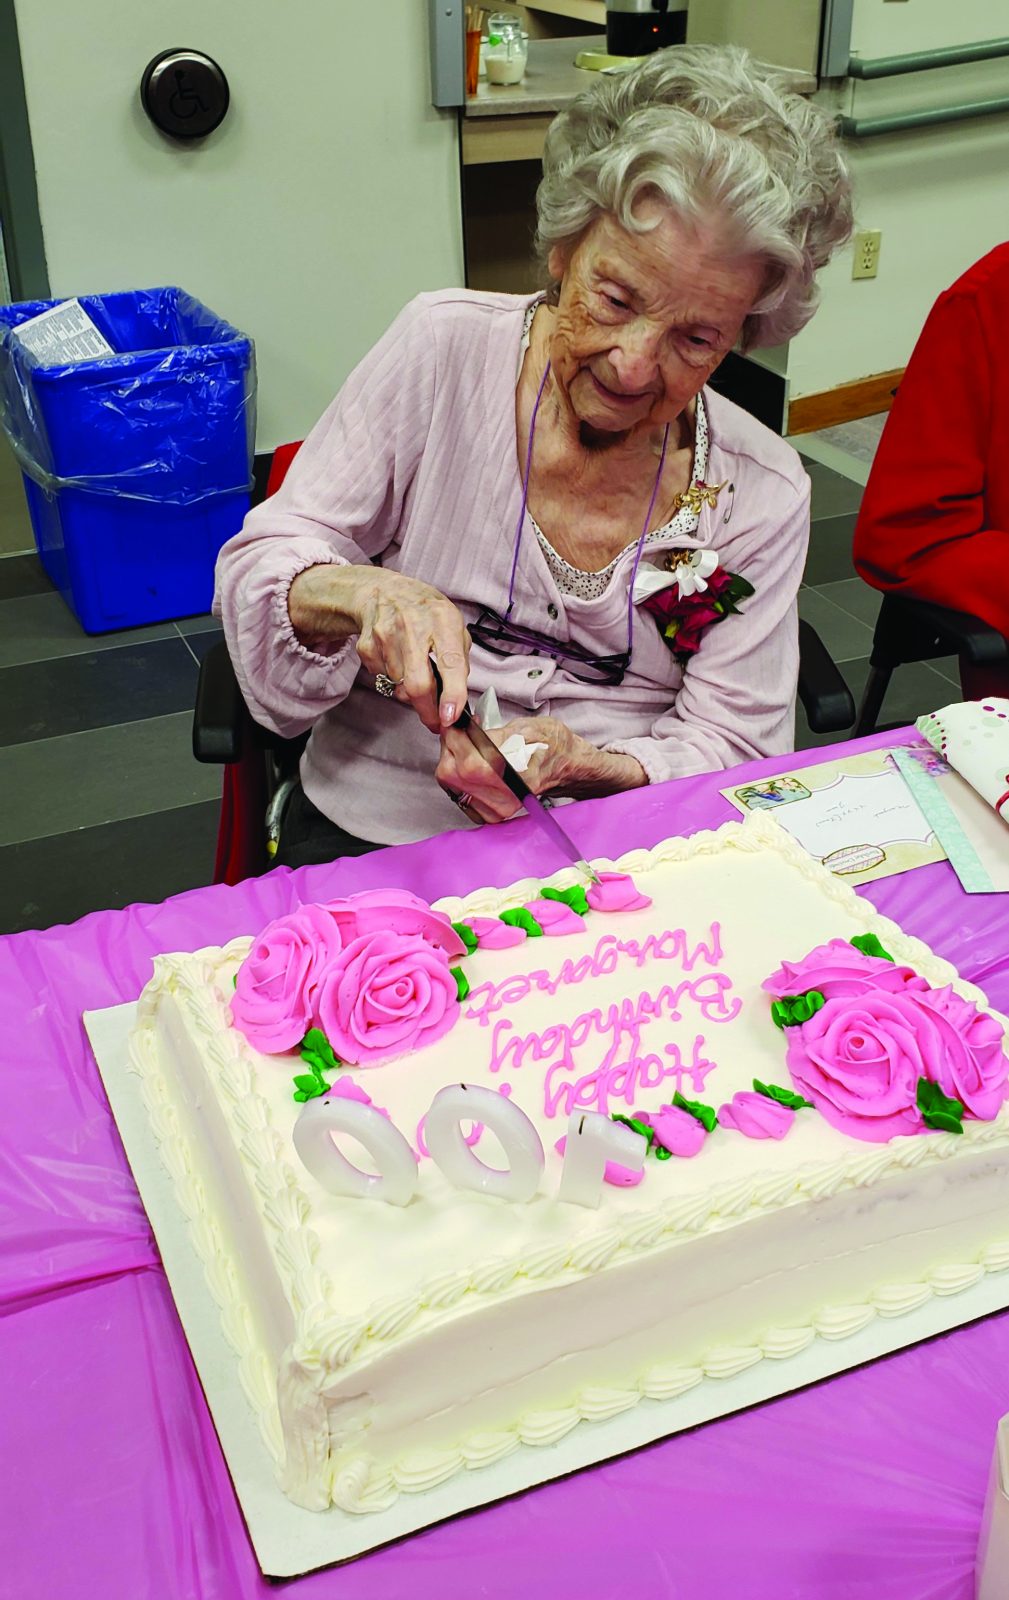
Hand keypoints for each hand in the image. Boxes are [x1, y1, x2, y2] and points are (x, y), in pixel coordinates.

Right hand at [287, 564, 468, 732]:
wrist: (382, 592)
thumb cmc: (425, 612)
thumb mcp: (453, 625)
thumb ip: (459, 660)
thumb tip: (457, 699)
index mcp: (443, 620)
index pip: (451, 664)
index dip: (452, 695)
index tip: (450, 717)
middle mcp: (413, 626)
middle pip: (417, 684)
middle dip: (428, 712)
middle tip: (436, 722)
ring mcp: (386, 636)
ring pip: (399, 687)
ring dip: (411, 693)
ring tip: (416, 674)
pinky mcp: (367, 646)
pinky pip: (383, 679)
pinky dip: (392, 680)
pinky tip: (398, 661)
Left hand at [435, 715, 645, 824]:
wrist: (567, 768)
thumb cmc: (551, 745)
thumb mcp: (526, 727)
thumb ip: (491, 732)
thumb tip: (462, 729)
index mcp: (512, 771)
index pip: (463, 753)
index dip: (453, 734)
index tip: (454, 722)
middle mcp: (503, 795)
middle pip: (450, 769)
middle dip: (450, 746)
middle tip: (461, 733)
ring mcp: (497, 809)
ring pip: (449, 782)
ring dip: (451, 760)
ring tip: (468, 747)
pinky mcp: (491, 814)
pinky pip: (456, 793)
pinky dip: (457, 776)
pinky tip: (469, 765)